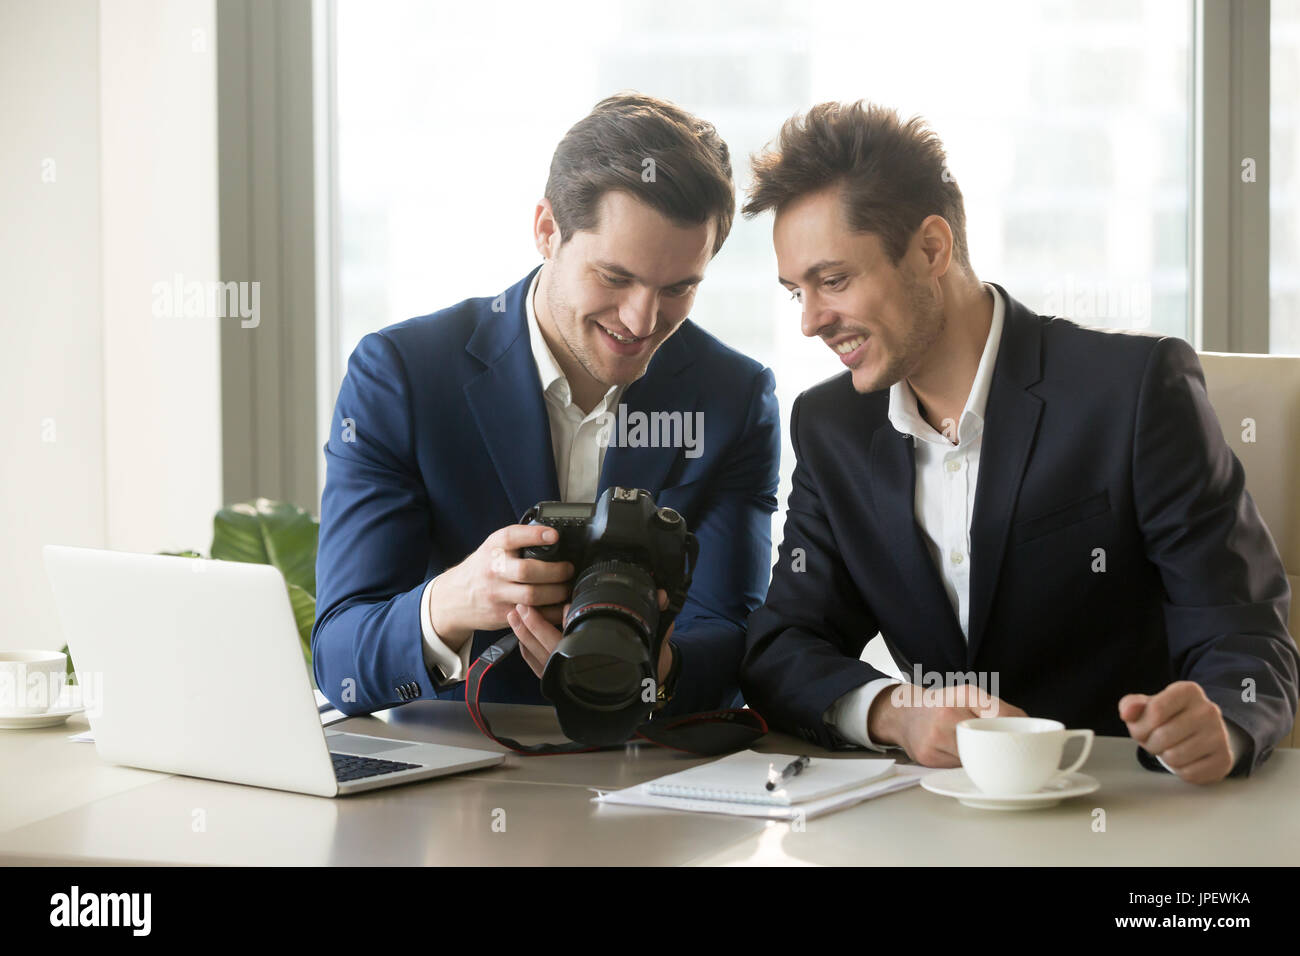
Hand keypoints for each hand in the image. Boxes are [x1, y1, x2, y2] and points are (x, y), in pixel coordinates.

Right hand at [427, 524, 573, 650]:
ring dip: (557, 593)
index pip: (512, 537)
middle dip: (556, 571)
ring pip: (532, 596)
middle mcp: (494, 570)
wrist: (453, 598)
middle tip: (569, 569)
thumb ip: (517, 542)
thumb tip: (552, 537)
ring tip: (566, 588)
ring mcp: (497, 594)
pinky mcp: (502, 615)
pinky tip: (559, 606)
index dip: (534, 535)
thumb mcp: (492, 548)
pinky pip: (532, 615)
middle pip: (528, 571)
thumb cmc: (481, 569)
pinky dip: (551, 612)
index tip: (554, 536)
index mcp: (493, 548)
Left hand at [507, 590, 674, 681]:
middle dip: (533, 627)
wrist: (647, 690)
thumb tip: (660, 595)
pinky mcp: (561, 684)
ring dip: (524, 637)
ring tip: (514, 616)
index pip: (573, 643)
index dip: (564, 623)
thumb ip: (655, 618)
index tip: (560, 605)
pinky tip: (520, 638)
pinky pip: (538, 668)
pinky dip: (527, 653)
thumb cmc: (646, 665)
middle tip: (523, 606)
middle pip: (548, 649)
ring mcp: (567, 680)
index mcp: (596, 662)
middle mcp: (579, 673)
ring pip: (539, 658)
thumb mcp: (653, 642)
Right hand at [867, 684, 1027, 766]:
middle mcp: (947, 715)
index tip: (1027, 741)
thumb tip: (1029, 726)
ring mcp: (935, 738)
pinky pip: (957, 768)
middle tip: (1012, 756)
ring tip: (984, 755)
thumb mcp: (968, 696)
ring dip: (983, 761)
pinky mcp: (927, 757)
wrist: (902, 713)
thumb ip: (998, 708)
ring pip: (973, 760)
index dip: (1016, 730)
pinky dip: (965, 766)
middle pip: (987, 743)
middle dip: (1000, 751)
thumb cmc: (942, 705)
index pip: (1000, 716)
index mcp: (963, 695)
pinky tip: (962, 759)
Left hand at [1119, 681, 1233, 783]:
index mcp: (1188, 691)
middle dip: (1150, 744)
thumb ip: (1131, 705)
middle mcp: (1209, 710)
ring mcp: (1220, 735)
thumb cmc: (1169, 718)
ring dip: (1164, 757)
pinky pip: (1189, 773)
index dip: (1141, 726)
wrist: (1202, 732)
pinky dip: (1180, 770)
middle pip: (1163, 736)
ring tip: (1170, 748)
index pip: (1156, 711)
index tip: (1141, 729)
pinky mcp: (1224, 759)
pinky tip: (1184, 759)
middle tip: (1155, 741)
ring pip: (1175, 757)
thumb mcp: (1147, 705)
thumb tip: (1127, 713)